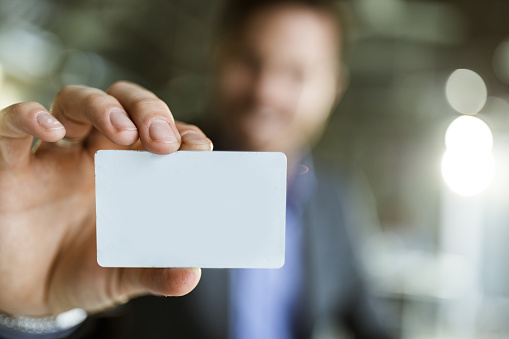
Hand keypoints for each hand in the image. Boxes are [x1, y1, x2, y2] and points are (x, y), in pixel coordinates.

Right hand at [0, 81, 211, 315]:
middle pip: (123, 104)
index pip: (160, 134)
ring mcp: (52, 156)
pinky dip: (28, 117)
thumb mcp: (122, 276)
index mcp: (128, 172)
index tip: (198, 148)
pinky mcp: (9, 165)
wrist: (28, 296)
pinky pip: (10, 126)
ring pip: (75, 101)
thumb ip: (155, 271)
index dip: (181, 132)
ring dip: (102, 106)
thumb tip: (189, 276)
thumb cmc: (82, 272)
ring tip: (123, 131)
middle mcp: (94, 154)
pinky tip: (50, 129)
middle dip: (147, 110)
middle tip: (162, 138)